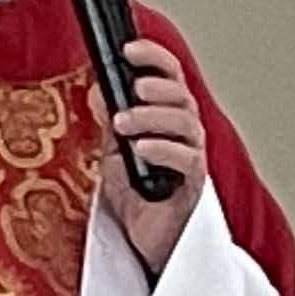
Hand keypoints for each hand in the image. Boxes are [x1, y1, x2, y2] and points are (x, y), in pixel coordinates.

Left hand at [98, 38, 210, 272]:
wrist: (152, 246)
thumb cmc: (141, 202)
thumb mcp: (116, 153)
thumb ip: (113, 122)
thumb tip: (100, 89)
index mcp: (167, 121)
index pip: (169, 77)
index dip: (153, 57)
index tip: (128, 49)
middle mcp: (185, 136)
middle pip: (182, 96)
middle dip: (156, 85)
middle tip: (132, 87)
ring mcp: (192, 160)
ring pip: (186, 122)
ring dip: (153, 115)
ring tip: (124, 122)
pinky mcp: (194, 187)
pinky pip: (187, 158)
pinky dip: (163, 148)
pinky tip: (141, 148)